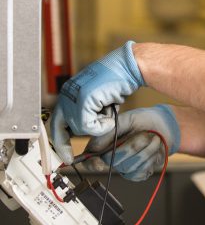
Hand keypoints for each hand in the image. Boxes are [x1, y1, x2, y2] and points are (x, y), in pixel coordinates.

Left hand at [51, 41, 143, 163]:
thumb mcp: (97, 100)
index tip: (64, 157)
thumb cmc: (117, 82)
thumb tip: (80, 131)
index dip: (59, 141)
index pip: (56, 121)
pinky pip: (89, 125)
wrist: (127, 67)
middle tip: (74, 154)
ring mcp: (74, 95)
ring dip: (97, 126)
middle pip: (63, 127)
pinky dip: (103, 124)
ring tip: (108, 111)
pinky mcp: (84, 100)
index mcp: (69, 93)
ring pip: (79, 128)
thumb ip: (86, 112)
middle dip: (76, 137)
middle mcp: (68, 93)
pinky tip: (111, 111)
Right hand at [85, 105, 179, 180]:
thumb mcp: (127, 119)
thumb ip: (111, 130)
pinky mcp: (138, 174)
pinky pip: (141, 171)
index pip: (90, 159)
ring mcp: (125, 168)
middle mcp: (112, 158)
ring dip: (146, 150)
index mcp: (104, 143)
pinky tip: (154, 149)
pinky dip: (151, 158)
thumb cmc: (144, 120)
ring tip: (153, 138)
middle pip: (113, 161)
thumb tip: (93, 147)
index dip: (91, 163)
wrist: (165, 126)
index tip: (99, 162)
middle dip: (132, 146)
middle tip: (145, 134)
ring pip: (130, 166)